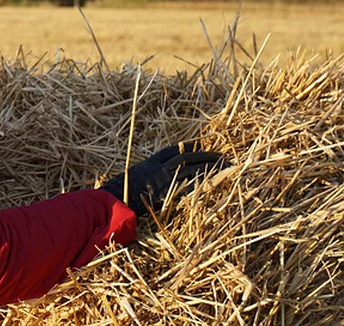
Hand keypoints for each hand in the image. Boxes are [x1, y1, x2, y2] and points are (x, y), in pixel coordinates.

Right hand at [100, 141, 226, 217]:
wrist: (117, 198)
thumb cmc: (122, 190)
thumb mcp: (133, 177)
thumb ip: (146, 174)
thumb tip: (151, 175)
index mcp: (151, 162)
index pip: (173, 150)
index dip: (188, 146)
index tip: (200, 144)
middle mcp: (161, 168)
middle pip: (187, 157)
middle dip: (206, 156)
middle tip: (221, 156)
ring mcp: (166, 179)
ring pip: (193, 169)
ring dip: (211, 166)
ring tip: (226, 165)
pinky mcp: (171, 192)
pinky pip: (191, 185)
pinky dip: (205, 182)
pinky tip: (217, 181)